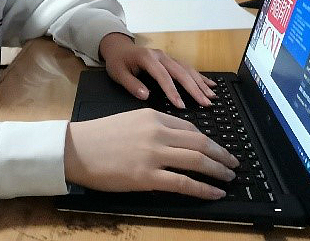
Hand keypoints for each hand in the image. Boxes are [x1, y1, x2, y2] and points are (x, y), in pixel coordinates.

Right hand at [64, 109, 238, 197]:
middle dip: (222, 155)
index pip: (191, 129)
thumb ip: (153, 128)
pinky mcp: (147, 176)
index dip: (210, 142)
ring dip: (219, 170)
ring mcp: (153, 154)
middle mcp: (157, 132)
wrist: (75, 148)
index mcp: (153, 116)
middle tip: (234, 163)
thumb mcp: (130, 122)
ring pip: (197, 161)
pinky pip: (184, 183)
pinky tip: (215, 192)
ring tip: (229, 177)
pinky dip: (204, 188)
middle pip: (201, 143)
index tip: (218, 150)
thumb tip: (177, 144)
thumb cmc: (99, 136)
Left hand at [98, 32, 216, 107]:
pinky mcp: (170, 59)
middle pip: (180, 72)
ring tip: (211, 96)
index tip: (181, 106)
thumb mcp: (118, 73)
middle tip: (205, 103)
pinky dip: (199, 76)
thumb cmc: (118, 62)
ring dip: (200, 83)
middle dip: (194, 88)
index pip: (163, 76)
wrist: (118, 47)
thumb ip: (131, 84)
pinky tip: (210, 84)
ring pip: (187, 69)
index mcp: (147, 58)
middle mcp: (160, 55)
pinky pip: (187, 67)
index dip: (173, 91)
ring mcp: (167, 56)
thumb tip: (145, 96)